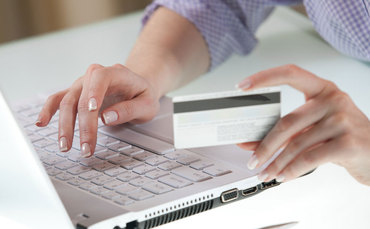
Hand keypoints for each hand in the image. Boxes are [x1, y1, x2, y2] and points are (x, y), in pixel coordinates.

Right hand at [36, 64, 159, 156]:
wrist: (137, 88)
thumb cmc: (142, 96)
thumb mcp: (147, 104)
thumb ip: (130, 109)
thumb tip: (107, 117)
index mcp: (116, 73)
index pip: (100, 78)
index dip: (94, 93)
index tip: (93, 111)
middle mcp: (95, 76)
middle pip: (82, 97)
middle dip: (82, 125)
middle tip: (86, 148)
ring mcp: (83, 84)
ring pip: (67, 102)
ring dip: (64, 125)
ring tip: (65, 146)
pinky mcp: (76, 94)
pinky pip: (58, 100)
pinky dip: (48, 111)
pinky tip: (41, 123)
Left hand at [237, 65, 369, 185]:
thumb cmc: (341, 137)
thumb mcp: (314, 128)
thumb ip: (285, 133)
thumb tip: (248, 143)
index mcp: (322, 89)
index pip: (290, 74)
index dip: (264, 77)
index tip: (242, 86)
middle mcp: (333, 99)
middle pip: (288, 121)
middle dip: (266, 145)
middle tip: (252, 161)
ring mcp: (343, 120)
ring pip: (297, 143)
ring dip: (277, 162)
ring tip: (265, 173)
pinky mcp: (349, 143)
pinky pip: (311, 157)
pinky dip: (293, 169)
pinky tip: (284, 176)